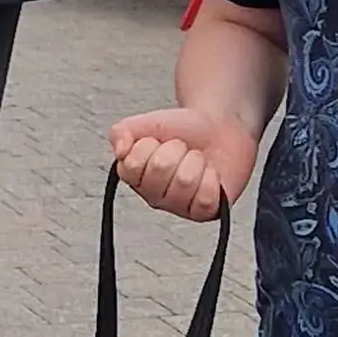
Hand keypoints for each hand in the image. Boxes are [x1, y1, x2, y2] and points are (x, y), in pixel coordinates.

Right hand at [109, 108, 255, 222]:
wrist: (216, 128)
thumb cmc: (181, 130)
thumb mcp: (145, 124)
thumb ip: (121, 132)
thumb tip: (120, 152)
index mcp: (134, 177)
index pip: (133, 164)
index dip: (149, 144)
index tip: (157, 142)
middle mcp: (153, 196)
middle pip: (161, 169)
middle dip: (176, 149)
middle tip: (181, 149)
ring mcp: (178, 207)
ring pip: (184, 182)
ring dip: (195, 161)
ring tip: (196, 160)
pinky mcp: (203, 212)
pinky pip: (205, 199)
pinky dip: (211, 178)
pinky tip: (209, 173)